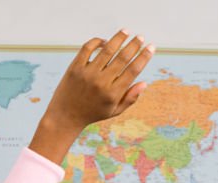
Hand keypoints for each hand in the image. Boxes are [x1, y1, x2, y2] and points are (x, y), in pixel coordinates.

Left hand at [29, 30, 153, 163]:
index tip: (151, 48)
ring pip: (106, 50)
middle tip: (141, 37)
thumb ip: (130, 98)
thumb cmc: (93, 113)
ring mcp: (87, 74)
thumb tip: (144, 83)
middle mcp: (102, 82)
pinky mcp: (75, 67)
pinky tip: (105, 41)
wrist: (66, 116)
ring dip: (118, 39)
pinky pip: (87, 49)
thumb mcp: (114, 111)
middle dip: (134, 45)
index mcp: (114, 94)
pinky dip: (97, 42)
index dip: (143, 57)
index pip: (133, 71)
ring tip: (126, 31)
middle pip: (122, 58)